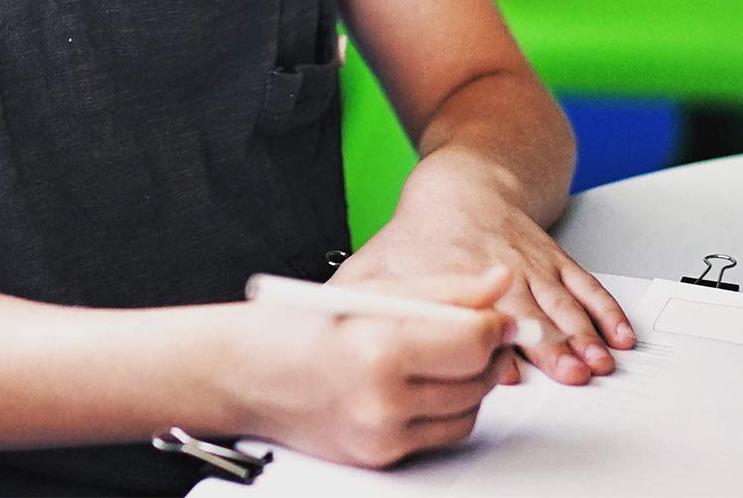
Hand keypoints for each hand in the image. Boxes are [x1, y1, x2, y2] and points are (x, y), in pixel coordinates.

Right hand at [231, 264, 525, 469]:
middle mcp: (384, 402)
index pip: (470, 342)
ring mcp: (384, 437)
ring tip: (449, 351)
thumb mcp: (369, 291)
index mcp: (380, 350)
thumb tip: (497, 283)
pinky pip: (440, 434)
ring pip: (466, 412)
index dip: (495, 324)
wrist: (242, 375)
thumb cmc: (293, 325)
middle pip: (475, 380)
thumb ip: (442, 289)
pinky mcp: (382, 458)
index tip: (501, 312)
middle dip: (488, 351)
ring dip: (471, 382)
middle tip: (485, 327)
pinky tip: (426, 380)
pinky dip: (445, 408)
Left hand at [326, 196, 634, 386]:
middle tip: (571, 372)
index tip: (505, 368)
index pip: (475, 310)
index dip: (490, 340)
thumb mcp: (381, 260)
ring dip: (582, 334)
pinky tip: (618, 335)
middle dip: (551, 343)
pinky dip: (605, 311)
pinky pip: (586, 285)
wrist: (466, 180)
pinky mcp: (555, 260)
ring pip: (562, 301)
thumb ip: (359, 297)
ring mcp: (532, 264)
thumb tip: (322, 325)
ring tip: (597, 361)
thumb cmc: (423, 230)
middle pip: (529, 310)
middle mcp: (500, 268)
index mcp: (456, 271)